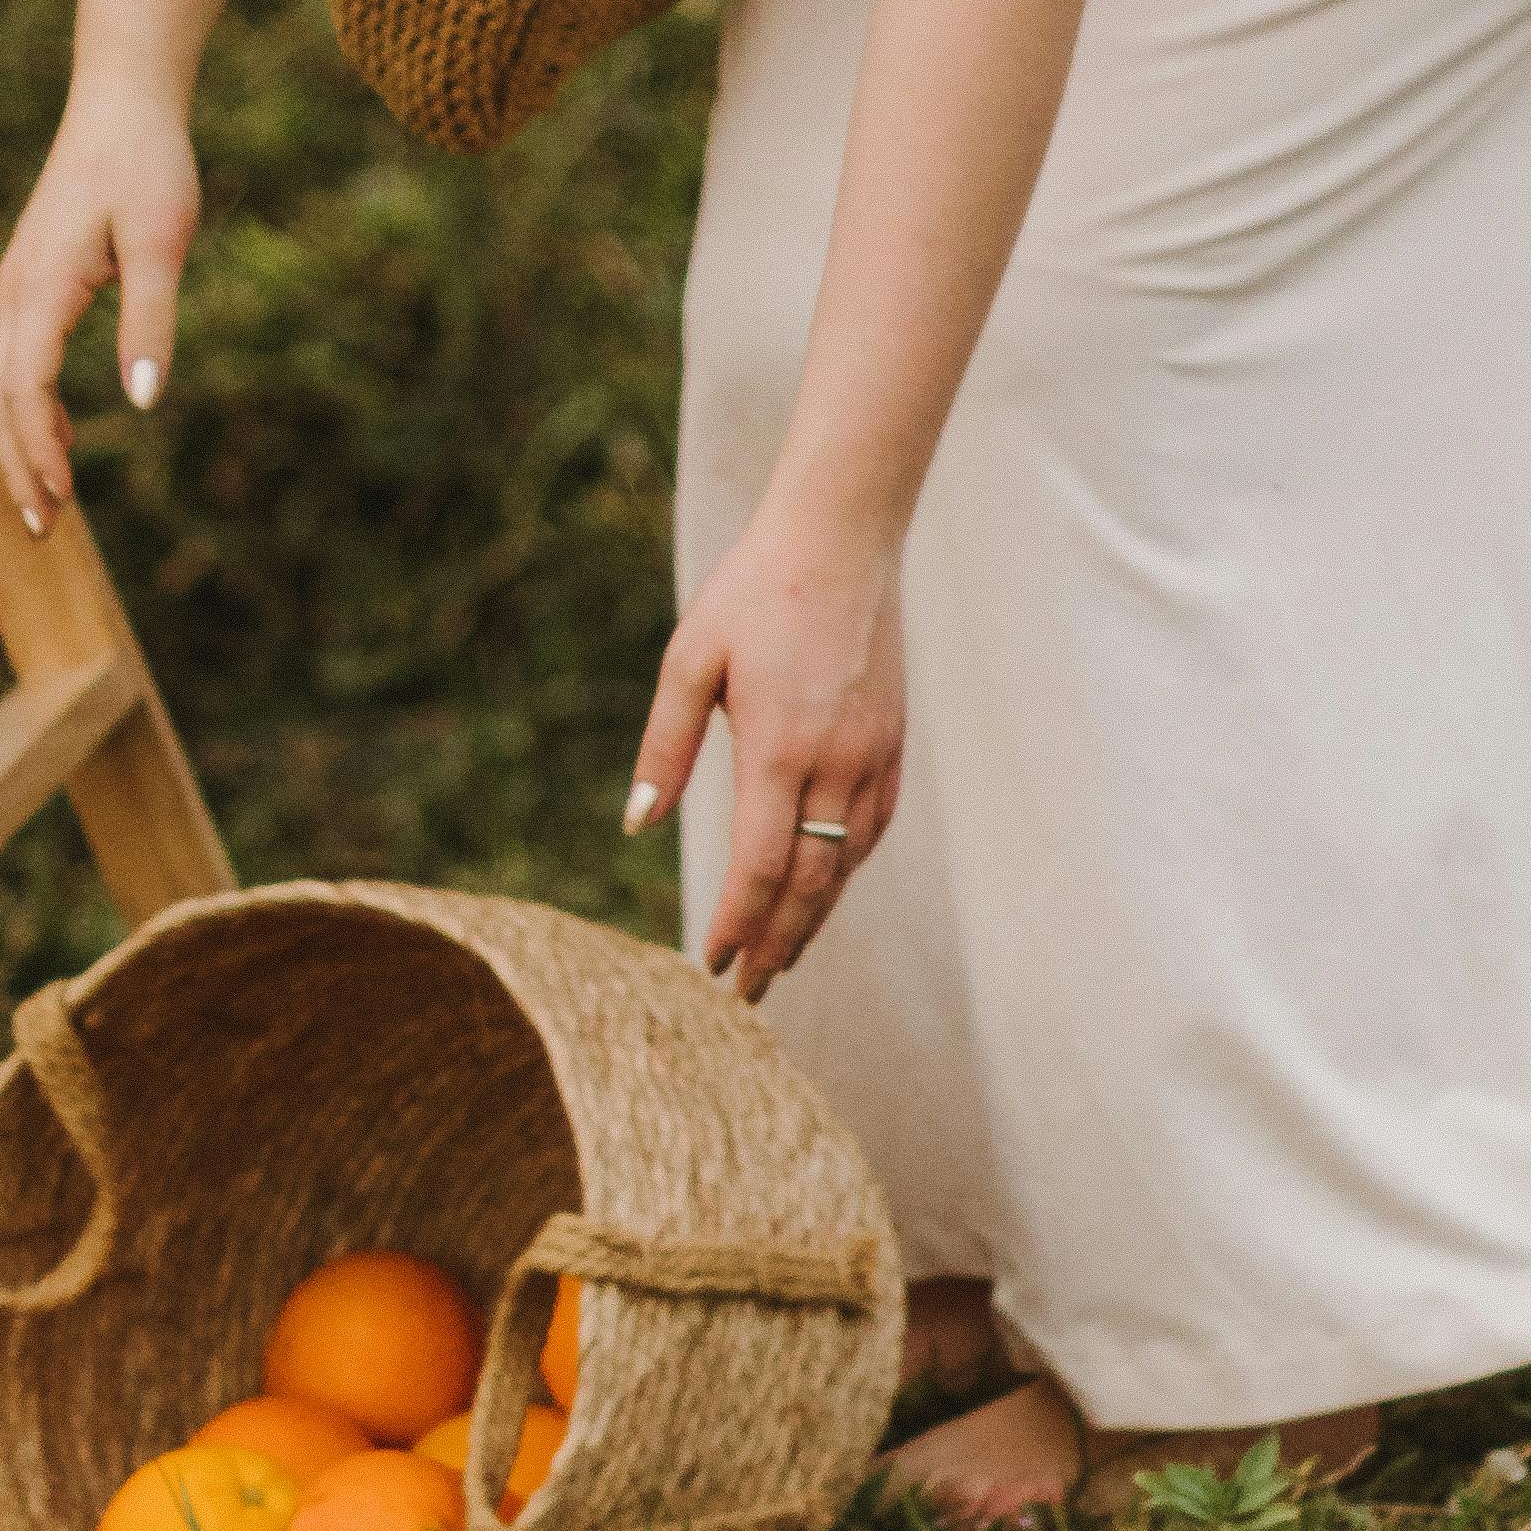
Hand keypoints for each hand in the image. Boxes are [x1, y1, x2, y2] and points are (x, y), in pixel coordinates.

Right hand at [0, 85, 198, 535]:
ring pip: (2, 382)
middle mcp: (17, 290)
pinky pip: (17, 359)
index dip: (38, 451)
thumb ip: (150, 321)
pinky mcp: (33, 279)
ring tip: (47, 503)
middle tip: (43, 530)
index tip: (61, 502)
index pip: (25, 389)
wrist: (123, 98)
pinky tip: (58, 436)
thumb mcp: (162, 241)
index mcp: (43, 286)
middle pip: (0, 398)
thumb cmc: (148, 163)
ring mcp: (19, 284)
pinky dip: (28, 408)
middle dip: (18, 466)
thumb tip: (143, 403)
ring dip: (20, 443)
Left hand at [626, 511, 906, 1005]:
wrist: (842, 536)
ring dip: (814, 918)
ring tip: (784, 957)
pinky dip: (847, 870)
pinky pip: (873, 828)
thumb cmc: (754, 591)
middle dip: (777, 944)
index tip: (714, 968)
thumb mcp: (690, 659)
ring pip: (846, 863)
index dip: (738, 926)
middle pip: (809, 883)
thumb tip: (637, 823)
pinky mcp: (893, 742)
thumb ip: (665, 746)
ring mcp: (873, 755)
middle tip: (750, 995)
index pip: (759, 867)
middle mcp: (836, 762)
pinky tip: (825, 890)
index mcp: (780, 747)